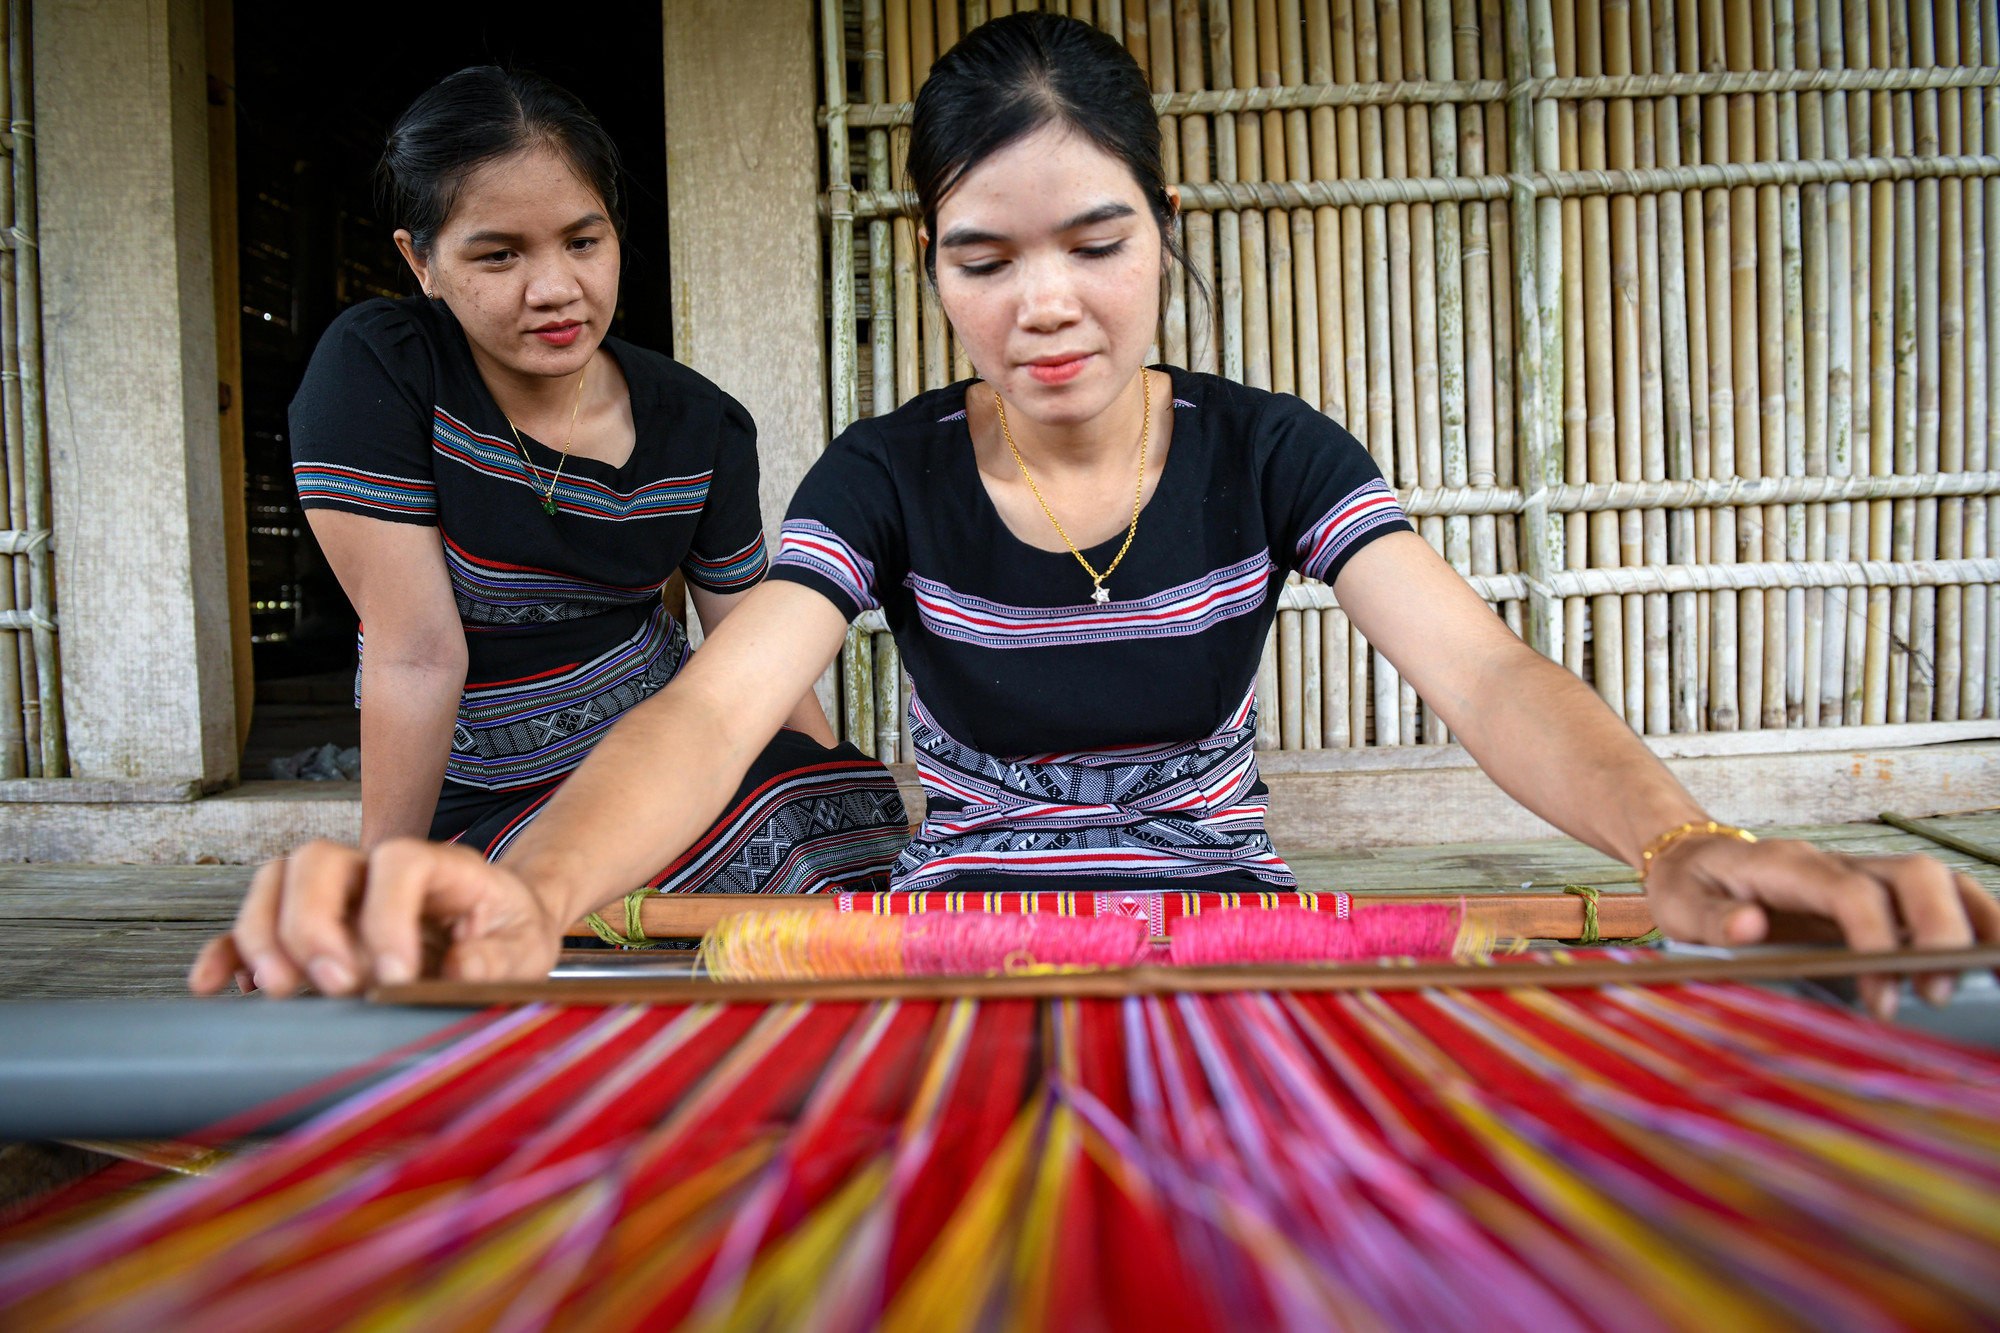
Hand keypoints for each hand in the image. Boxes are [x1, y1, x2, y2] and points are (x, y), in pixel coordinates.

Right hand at [187, 838, 564, 996]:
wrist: (497, 933)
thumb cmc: (507, 936)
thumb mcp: (526, 949)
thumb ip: (499, 958)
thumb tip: (458, 969)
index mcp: (438, 866)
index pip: (398, 861)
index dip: (388, 914)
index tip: (396, 975)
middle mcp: (376, 869)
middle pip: (318, 860)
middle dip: (313, 922)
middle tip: (334, 984)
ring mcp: (336, 894)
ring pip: (276, 882)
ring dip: (266, 935)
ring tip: (280, 990)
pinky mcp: (309, 929)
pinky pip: (253, 926)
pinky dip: (228, 952)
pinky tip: (215, 984)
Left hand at [1642, 834, 1999, 1018]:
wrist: (1692, 856)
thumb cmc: (1691, 885)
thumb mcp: (1680, 903)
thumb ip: (1712, 919)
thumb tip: (1750, 928)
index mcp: (1788, 866)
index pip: (1852, 892)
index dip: (1876, 939)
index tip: (1881, 995)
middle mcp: (1837, 864)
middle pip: (1914, 875)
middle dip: (1939, 931)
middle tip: (1932, 992)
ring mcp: (1862, 875)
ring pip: (1938, 881)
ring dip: (1971, 923)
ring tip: (1984, 975)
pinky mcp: (1876, 894)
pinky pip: (1936, 897)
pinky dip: (1971, 922)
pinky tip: (1986, 958)